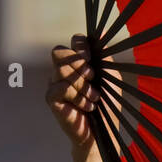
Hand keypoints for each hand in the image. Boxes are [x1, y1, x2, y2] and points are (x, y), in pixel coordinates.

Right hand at [46, 36, 100, 153]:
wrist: (105, 130)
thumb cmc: (107, 104)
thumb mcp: (110, 77)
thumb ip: (104, 56)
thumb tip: (102, 31)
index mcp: (78, 62)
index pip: (74, 41)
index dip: (81, 47)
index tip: (91, 59)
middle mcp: (64, 70)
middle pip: (60, 52)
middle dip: (78, 65)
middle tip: (92, 78)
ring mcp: (55, 83)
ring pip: (60, 70)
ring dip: (82, 85)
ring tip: (93, 98)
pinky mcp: (51, 98)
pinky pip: (59, 88)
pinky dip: (76, 97)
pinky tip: (86, 106)